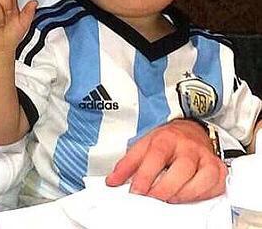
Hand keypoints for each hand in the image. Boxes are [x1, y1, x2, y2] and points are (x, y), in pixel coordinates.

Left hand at [105, 119, 227, 202]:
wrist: (189, 130)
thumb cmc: (166, 141)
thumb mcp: (143, 146)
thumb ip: (127, 165)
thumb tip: (112, 181)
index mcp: (167, 138)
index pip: (157, 155)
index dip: (146, 175)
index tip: (136, 191)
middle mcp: (188, 146)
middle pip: (182, 167)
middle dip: (166, 187)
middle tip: (153, 198)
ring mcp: (205, 157)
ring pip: (203, 177)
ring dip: (186, 193)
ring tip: (170, 200)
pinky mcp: (218, 168)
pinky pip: (216, 185)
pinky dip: (203, 195)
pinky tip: (190, 197)